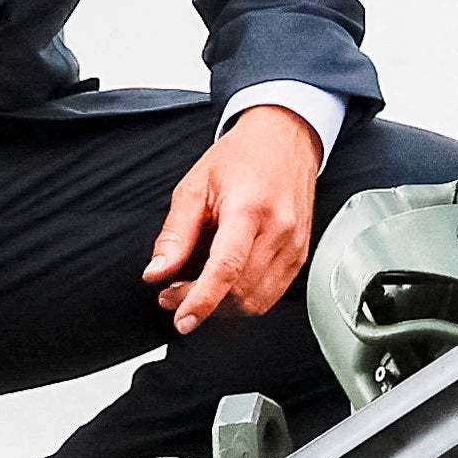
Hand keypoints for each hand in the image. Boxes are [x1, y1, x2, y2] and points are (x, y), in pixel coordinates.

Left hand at [146, 103, 323, 332]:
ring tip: (195, 290)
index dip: (202, 301)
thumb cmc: (243, 156)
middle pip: (240, 291)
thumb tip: (156, 271)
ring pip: (257, 301)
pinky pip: (271, 294)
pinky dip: (244, 299)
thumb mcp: (195, 186)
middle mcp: (278, 230)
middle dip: (202, 303)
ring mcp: (294, 245)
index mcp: (248, 209)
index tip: (182, 319)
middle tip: (172, 294)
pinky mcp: (300, 255)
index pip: (226, 268)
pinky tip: (224, 286)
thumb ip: (174, 234)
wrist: (285, 139)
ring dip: (223, 307)